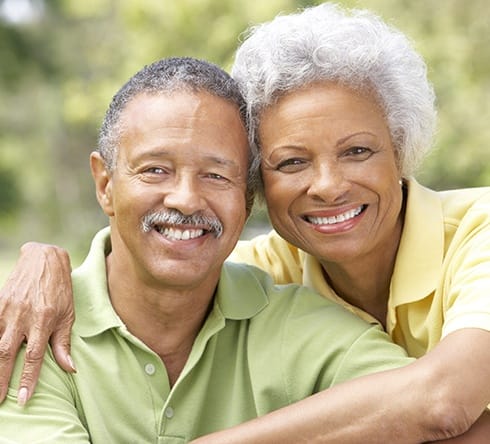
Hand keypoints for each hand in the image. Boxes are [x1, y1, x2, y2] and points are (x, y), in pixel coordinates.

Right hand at [0, 242, 74, 404]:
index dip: (28, 379)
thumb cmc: (60, 289)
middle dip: (1, 379)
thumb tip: (70, 368)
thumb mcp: (68, 314)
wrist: (44, 260)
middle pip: (8, 353)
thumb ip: (63, 342)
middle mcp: (24, 316)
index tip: (23, 399)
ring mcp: (7, 309)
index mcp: (45, 320)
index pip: (35, 356)